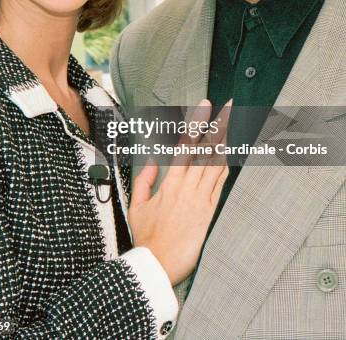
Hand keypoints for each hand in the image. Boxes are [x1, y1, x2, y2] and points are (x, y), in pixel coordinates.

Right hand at [129, 99, 230, 285]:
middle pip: (205, 148)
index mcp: (169, 182)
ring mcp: (200, 199)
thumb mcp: (137, 205)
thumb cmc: (146, 238)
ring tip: (234, 123)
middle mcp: (186, 186)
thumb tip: (151, 160)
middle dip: (217, 125)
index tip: (205, 106)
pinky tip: (231, 155)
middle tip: (228, 106)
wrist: (157, 265)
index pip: (185, 144)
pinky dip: (226, 168)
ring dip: (226, 141)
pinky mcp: (209, 213)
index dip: (196, 123)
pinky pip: (220, 185)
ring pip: (215, 163)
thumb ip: (144, 179)